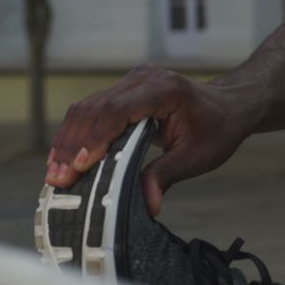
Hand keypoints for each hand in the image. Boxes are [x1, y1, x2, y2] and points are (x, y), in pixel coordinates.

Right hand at [45, 64, 258, 215]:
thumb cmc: (217, 128)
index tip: (80, 166)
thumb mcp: (197, 157)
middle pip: (96, 108)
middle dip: (74, 145)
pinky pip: (93, 109)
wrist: (229, 105)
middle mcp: (144, 79)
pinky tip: (65, 158)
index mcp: (165, 89)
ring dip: (69, 140)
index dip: (96, 138)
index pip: (119, 110)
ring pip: (88, 107)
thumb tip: (147, 205)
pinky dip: (77, 134)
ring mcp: (132, 81)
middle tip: (58, 179)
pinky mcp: (125, 90)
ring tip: (55, 174)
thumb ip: (166, 175)